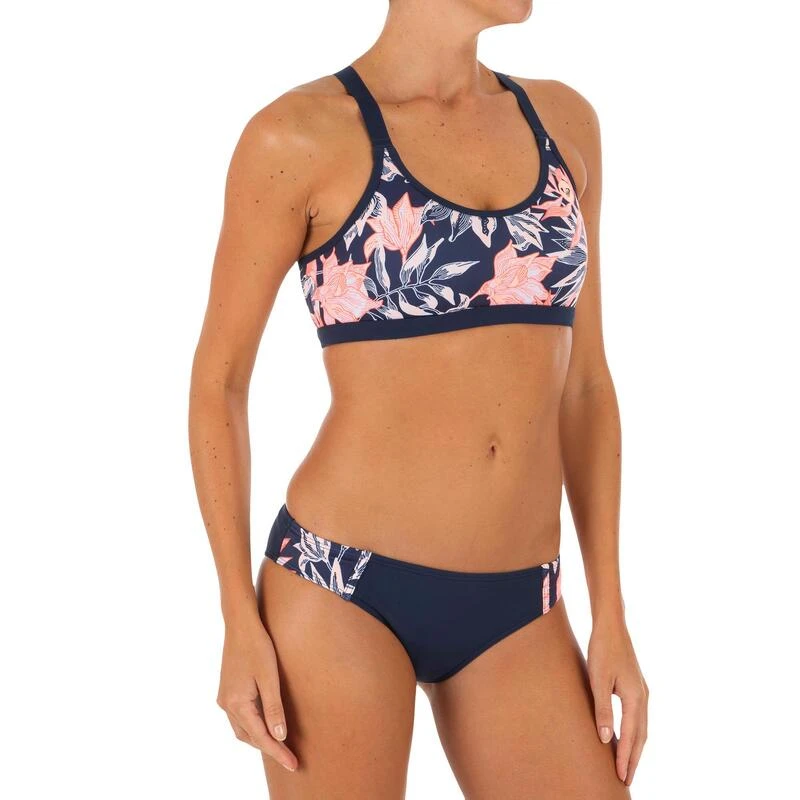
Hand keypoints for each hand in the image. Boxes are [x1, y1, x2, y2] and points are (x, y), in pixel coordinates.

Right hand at [217, 615, 297, 772]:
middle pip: (249, 736)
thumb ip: (274, 708)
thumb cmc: (257, 646)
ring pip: (243, 728)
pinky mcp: (227, 691)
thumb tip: (279, 736)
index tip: (293, 765)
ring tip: (280, 746)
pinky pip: (240, 717)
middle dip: (269, 748)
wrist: (240, 624)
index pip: (260, 737)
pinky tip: (266, 725)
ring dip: (260, 738)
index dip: (278, 752)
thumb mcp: (270, 678)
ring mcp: (224, 698)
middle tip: (290, 758)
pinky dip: (253, 725)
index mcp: (237, 703)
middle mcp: (226, 704)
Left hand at [587, 618, 647, 786]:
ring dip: (635, 747)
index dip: (627, 758)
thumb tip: (605, 739)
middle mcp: (642, 697)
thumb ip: (602, 709)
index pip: (632, 736)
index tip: (622, 777)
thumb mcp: (598, 679)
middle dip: (634, 759)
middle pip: (641, 736)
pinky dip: (634, 733)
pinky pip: (638, 717)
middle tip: (626, 780)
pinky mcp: (635, 686)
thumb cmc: (602, 649)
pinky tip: (625, 737)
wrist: (611, 625)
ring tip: (627, 764)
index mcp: (635, 698)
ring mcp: (641, 691)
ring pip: (641, 727)